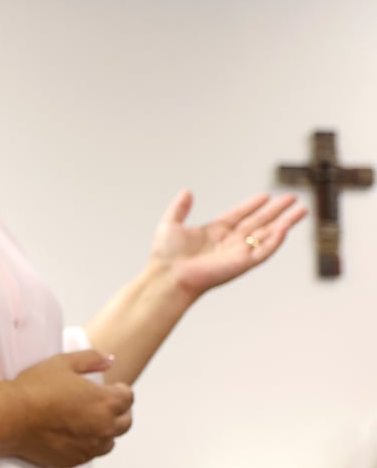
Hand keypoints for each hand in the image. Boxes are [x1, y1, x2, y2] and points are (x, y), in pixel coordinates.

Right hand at [10, 350, 133, 467]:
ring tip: (87, 420)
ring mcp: (91, 447)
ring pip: (110, 441)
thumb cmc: (34, 388)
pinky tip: (72, 434)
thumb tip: (110, 360)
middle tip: (102, 404)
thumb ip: (91, 359)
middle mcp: (104, 427)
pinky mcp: (75, 460)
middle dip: (119, 412)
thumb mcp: (62, 362)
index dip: (120, 390)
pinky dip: (87, 444)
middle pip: (126, 422)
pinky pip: (90, 453)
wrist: (10, 417)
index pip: (128, 398)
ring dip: (105, 430)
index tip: (111, 388)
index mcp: (106, 402)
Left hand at [151, 190, 306, 296]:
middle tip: (293, 198)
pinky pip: (264, 251)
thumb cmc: (166, 256)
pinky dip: (276, 240)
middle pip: (259, 223)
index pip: (240, 215)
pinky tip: (286, 228)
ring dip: (285, 223)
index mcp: (215, 232)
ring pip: (267, 235)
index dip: (253, 205)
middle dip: (276, 211)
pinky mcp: (242, 264)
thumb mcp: (171, 224)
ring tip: (301, 210)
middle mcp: (229, 242)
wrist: (168, 275)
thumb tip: (187, 191)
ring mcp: (238, 253)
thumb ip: (180, 208)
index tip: (266, 195)